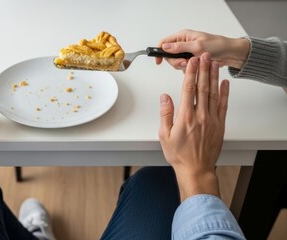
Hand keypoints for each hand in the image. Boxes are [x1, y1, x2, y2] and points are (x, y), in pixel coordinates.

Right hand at [156, 29, 249, 69]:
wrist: (230, 54)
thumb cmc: (217, 46)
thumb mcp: (197, 46)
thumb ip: (179, 47)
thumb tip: (165, 47)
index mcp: (183, 36)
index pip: (164, 43)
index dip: (159, 52)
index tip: (159, 62)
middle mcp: (183, 43)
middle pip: (169, 56)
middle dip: (176, 62)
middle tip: (185, 63)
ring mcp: (187, 52)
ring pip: (176, 63)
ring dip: (184, 66)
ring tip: (195, 64)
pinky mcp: (192, 60)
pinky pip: (184, 67)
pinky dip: (189, 69)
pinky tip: (197, 67)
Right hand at [158, 53, 228, 200]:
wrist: (196, 169)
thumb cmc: (179, 154)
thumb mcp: (164, 134)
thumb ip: (165, 113)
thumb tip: (164, 97)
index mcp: (185, 117)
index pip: (188, 89)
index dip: (190, 73)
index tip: (192, 62)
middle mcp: (200, 116)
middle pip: (202, 87)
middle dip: (203, 69)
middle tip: (204, 56)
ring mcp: (212, 120)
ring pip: (213, 94)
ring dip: (213, 77)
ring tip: (214, 63)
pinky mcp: (219, 125)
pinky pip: (223, 105)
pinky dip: (224, 93)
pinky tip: (225, 83)